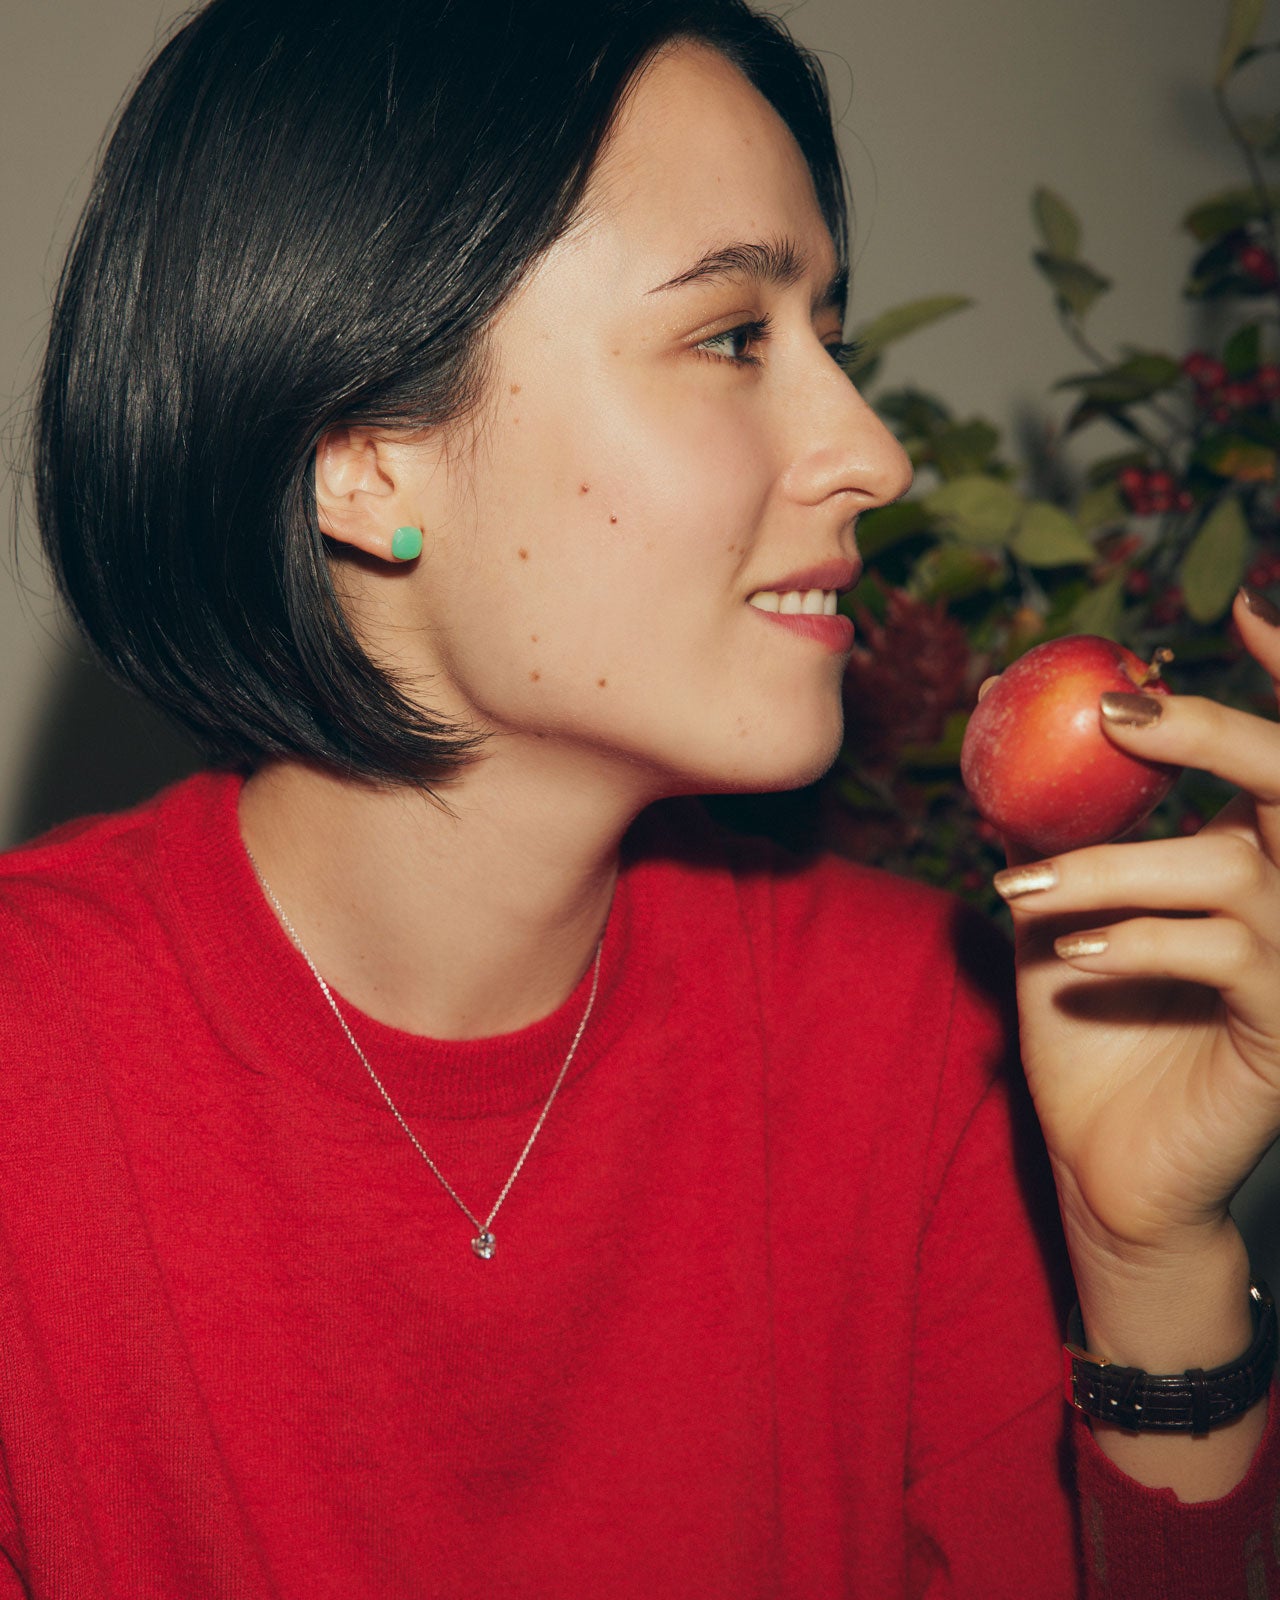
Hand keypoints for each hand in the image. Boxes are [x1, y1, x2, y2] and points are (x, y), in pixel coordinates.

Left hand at [996, 590, 1279, 1275]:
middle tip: (1120, 712)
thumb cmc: (1086, 1037)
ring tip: (1028, 886)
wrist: (1104, 1166)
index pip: (1275, 760)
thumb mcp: (1059, 920)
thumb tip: (1004, 769)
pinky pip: (1228, 960)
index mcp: (1249, 863)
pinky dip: (1143, 942)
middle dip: (1216, 733)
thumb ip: (1054, 845)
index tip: (1235, 604)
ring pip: (1241, 871)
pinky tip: (1072, 954)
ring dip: (1121, 865)